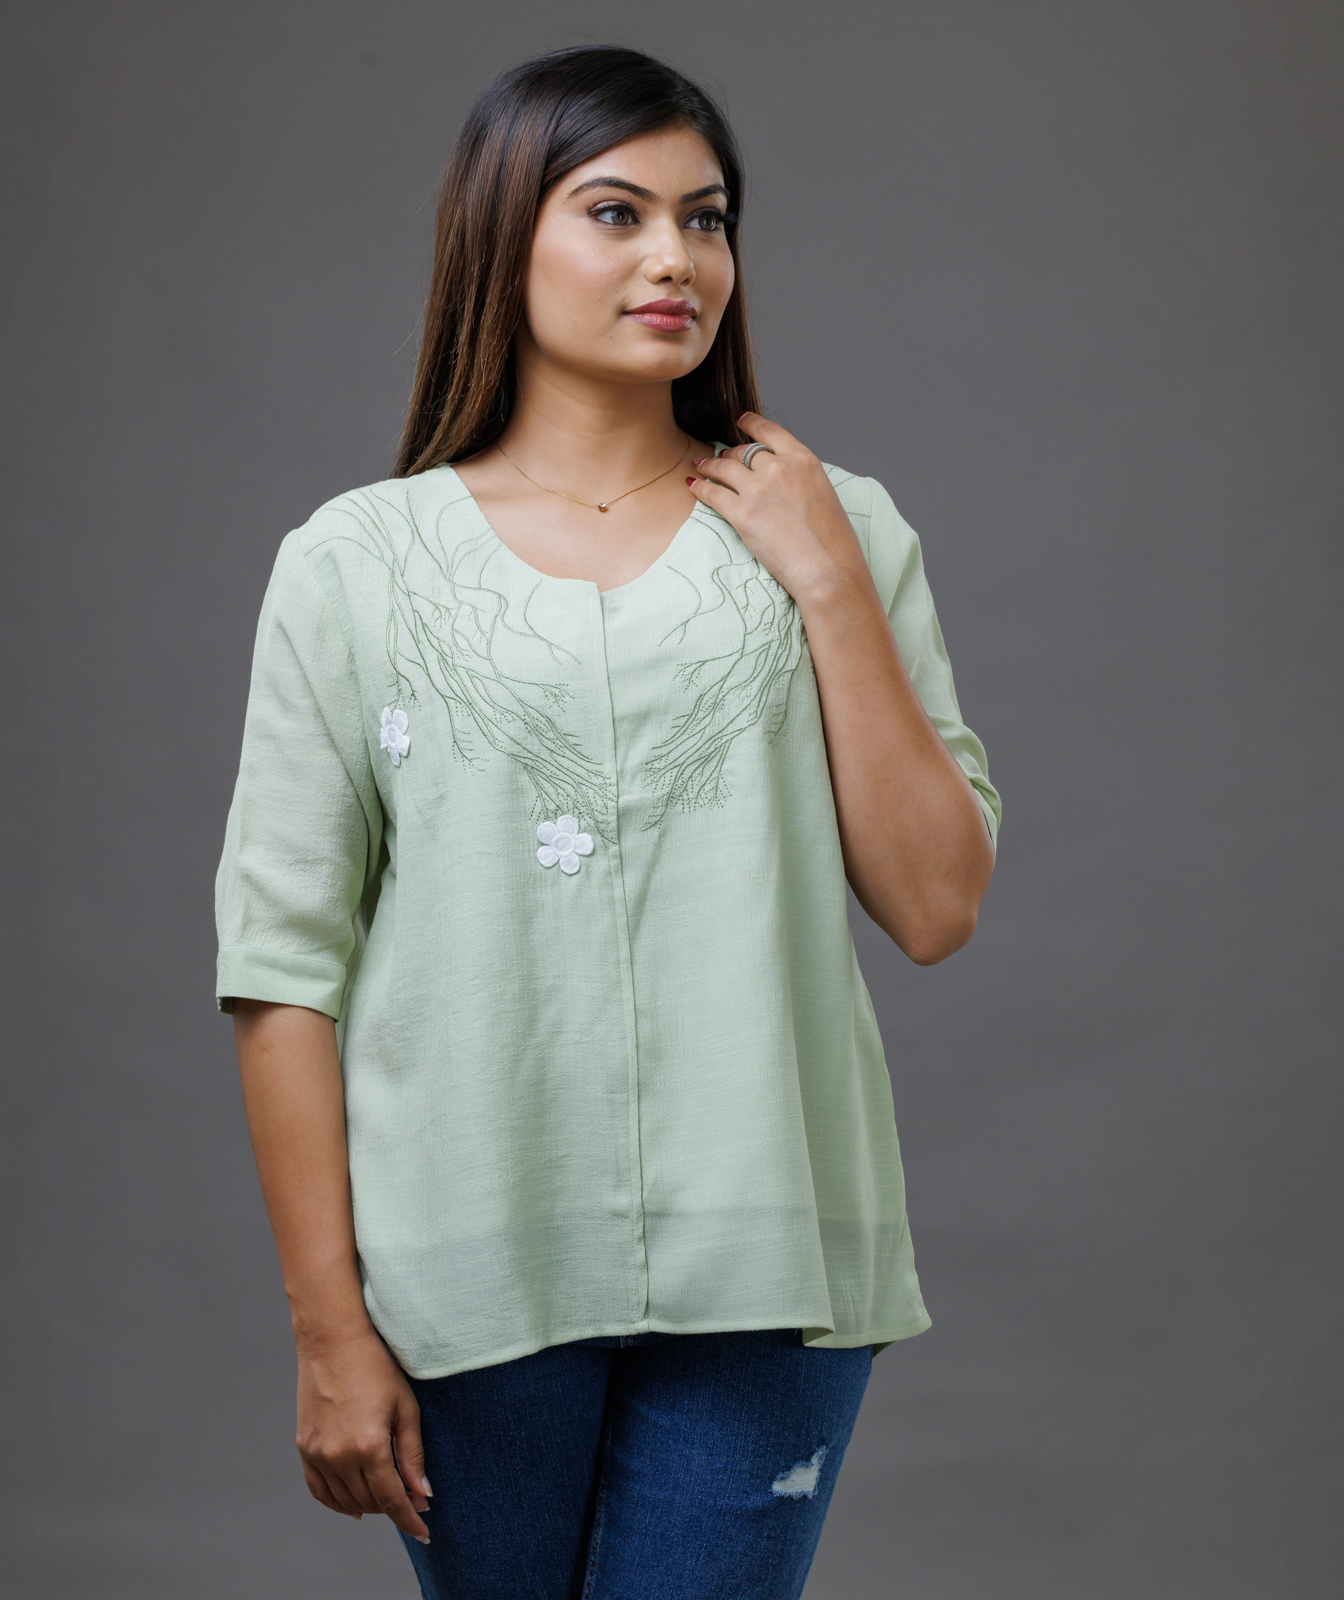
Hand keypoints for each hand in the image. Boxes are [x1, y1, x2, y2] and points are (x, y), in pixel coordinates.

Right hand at [295, 1327, 432, 1543]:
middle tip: (414, 1499)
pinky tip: (353, 1505)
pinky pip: (320, 1490)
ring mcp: (318, 1454)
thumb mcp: (405, 1406)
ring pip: (346, 1501)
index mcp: (369, 1446)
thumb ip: (412, 1454)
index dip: (409, 1520)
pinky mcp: (304, 1448)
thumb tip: (421, 1494)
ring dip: (369, 1505)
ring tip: (388, 1496)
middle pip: (370, 1502)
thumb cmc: (376, 1366)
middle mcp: (340, 1456)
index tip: (424, 1533)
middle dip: (395, 1507)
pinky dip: (338, 1503)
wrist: (332, 1340)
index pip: (392, 1499)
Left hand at [686, 413, 870, 606]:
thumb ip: (801, 480)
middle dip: (729, 453)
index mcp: (803, 460)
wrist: (828, 569)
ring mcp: (758, 489)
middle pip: (743, 451)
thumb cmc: (833, 542)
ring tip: (701, 466)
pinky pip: (712, 493)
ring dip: (709, 465)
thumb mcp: (824, 494)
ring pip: (723, 467)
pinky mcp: (741, 513)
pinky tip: (692, 485)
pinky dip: (699, 487)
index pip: (769, 432)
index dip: (750, 423)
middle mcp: (778, 468)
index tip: (740, 419)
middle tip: (721, 457)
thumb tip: (785, 481)